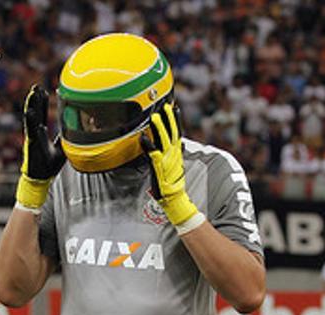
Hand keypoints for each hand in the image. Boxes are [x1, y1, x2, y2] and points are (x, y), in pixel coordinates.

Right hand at [15, 85, 64, 209]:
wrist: (41, 178)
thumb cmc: (50, 165)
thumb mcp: (63, 149)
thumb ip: (67, 139)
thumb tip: (80, 133)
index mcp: (41, 132)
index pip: (43, 114)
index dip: (44, 102)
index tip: (47, 90)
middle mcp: (35, 132)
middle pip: (36, 111)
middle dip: (36, 98)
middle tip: (37, 86)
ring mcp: (32, 136)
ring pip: (31, 117)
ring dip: (32, 103)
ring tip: (33, 91)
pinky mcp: (31, 143)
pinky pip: (30, 129)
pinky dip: (30, 119)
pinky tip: (30, 110)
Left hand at [140, 102, 203, 231]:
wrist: (175, 199)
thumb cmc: (172, 183)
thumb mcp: (175, 165)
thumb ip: (176, 153)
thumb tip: (181, 143)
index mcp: (177, 153)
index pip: (177, 132)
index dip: (175, 120)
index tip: (173, 107)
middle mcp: (173, 155)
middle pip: (171, 133)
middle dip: (168, 119)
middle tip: (164, 106)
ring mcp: (166, 161)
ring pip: (163, 141)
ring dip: (158, 129)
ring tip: (154, 117)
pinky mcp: (158, 168)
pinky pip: (152, 155)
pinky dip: (148, 146)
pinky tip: (143, 139)